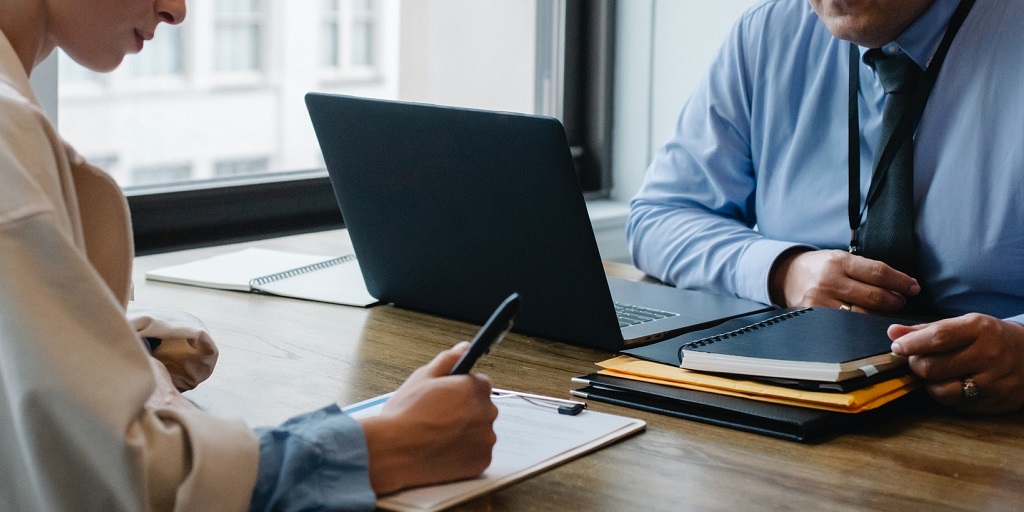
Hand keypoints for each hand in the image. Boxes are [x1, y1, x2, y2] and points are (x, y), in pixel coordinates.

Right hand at [358, 342, 498, 494]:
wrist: (394, 452)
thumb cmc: (404, 416)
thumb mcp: (421, 378)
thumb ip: (447, 361)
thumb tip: (463, 348)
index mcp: (474, 387)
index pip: (480, 384)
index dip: (462, 390)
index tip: (449, 399)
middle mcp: (486, 411)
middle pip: (482, 408)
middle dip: (466, 411)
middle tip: (440, 418)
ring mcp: (486, 438)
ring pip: (481, 431)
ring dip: (467, 433)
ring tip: (439, 436)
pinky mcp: (482, 461)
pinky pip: (478, 453)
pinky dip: (466, 453)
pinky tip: (444, 450)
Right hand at [768, 249, 919, 312]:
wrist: (786, 276)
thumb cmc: (821, 267)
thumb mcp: (841, 258)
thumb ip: (866, 269)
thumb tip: (901, 284)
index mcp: (839, 261)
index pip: (879, 273)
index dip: (901, 282)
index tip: (913, 287)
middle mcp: (829, 281)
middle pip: (875, 296)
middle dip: (895, 300)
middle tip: (900, 300)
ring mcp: (821, 301)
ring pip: (863, 314)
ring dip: (881, 314)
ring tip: (885, 311)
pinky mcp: (816, 316)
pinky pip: (847, 325)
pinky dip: (862, 324)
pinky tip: (868, 321)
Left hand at [889, 314, 1023, 413]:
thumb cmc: (990, 338)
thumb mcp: (964, 325)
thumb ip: (927, 330)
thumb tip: (892, 332)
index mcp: (979, 329)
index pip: (938, 338)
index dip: (911, 344)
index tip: (897, 347)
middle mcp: (988, 355)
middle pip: (933, 367)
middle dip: (916, 365)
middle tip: (918, 361)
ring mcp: (994, 382)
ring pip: (942, 392)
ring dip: (929, 384)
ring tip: (935, 375)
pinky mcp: (997, 402)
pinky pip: (957, 406)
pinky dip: (947, 397)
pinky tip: (952, 385)